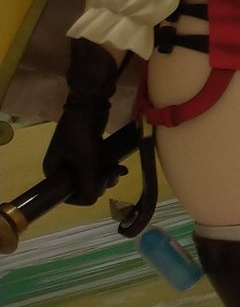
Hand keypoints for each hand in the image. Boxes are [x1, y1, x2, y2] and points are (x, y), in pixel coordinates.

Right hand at [43, 40, 128, 206]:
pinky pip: (98, 168)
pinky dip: (108, 170)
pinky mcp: (89, 153)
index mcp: (53, 171)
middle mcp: (62, 168)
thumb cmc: (81, 131)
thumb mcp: (85, 158)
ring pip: (93, 178)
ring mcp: (76, 161)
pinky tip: (120, 168)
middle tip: (114, 174)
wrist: (90, 104)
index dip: (85, 194)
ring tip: (119, 170)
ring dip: (107, 177)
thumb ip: (88, 180)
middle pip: (82, 187)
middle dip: (100, 184)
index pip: (67, 194)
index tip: (100, 187)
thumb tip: (91, 202)